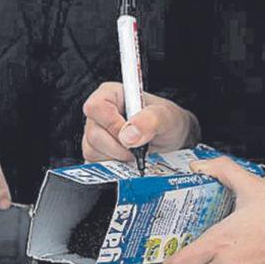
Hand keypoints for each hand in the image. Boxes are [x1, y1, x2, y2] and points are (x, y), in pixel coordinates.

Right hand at [81, 82, 199, 162]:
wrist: (172, 140)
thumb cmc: (167, 121)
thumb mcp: (166, 116)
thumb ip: (150, 120)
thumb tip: (128, 135)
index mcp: (112, 94)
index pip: (96, 107)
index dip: (111, 124)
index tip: (130, 135)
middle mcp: (100, 113)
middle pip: (93, 134)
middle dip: (118, 147)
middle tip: (137, 148)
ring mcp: (96, 134)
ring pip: (92, 151)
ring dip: (116, 158)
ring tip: (135, 153)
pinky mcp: (97, 153)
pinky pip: (95, 165)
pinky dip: (113, 168)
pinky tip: (128, 161)